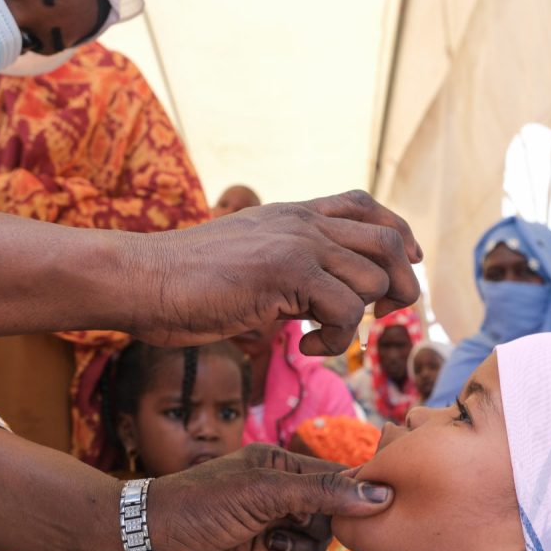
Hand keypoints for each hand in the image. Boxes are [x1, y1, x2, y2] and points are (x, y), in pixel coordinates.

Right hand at [129, 190, 422, 354]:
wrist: (141, 278)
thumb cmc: (187, 283)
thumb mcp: (251, 265)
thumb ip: (292, 272)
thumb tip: (326, 303)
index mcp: (294, 214)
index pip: (365, 204)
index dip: (399, 232)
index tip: (409, 261)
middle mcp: (303, 222)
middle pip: (388, 240)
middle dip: (402, 283)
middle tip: (384, 315)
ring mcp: (296, 242)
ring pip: (373, 277)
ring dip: (360, 320)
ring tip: (321, 338)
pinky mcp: (286, 271)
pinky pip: (345, 309)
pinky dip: (335, 339)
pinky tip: (303, 345)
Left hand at [146, 444, 391, 550]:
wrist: (146, 549)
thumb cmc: (198, 505)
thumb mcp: (263, 490)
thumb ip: (321, 492)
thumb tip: (378, 495)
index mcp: (280, 464)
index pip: (336, 473)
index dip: (358, 490)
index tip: (380, 505)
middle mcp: (279, 495)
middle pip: (333, 513)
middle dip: (322, 525)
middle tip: (294, 528)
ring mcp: (272, 530)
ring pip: (319, 544)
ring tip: (270, 548)